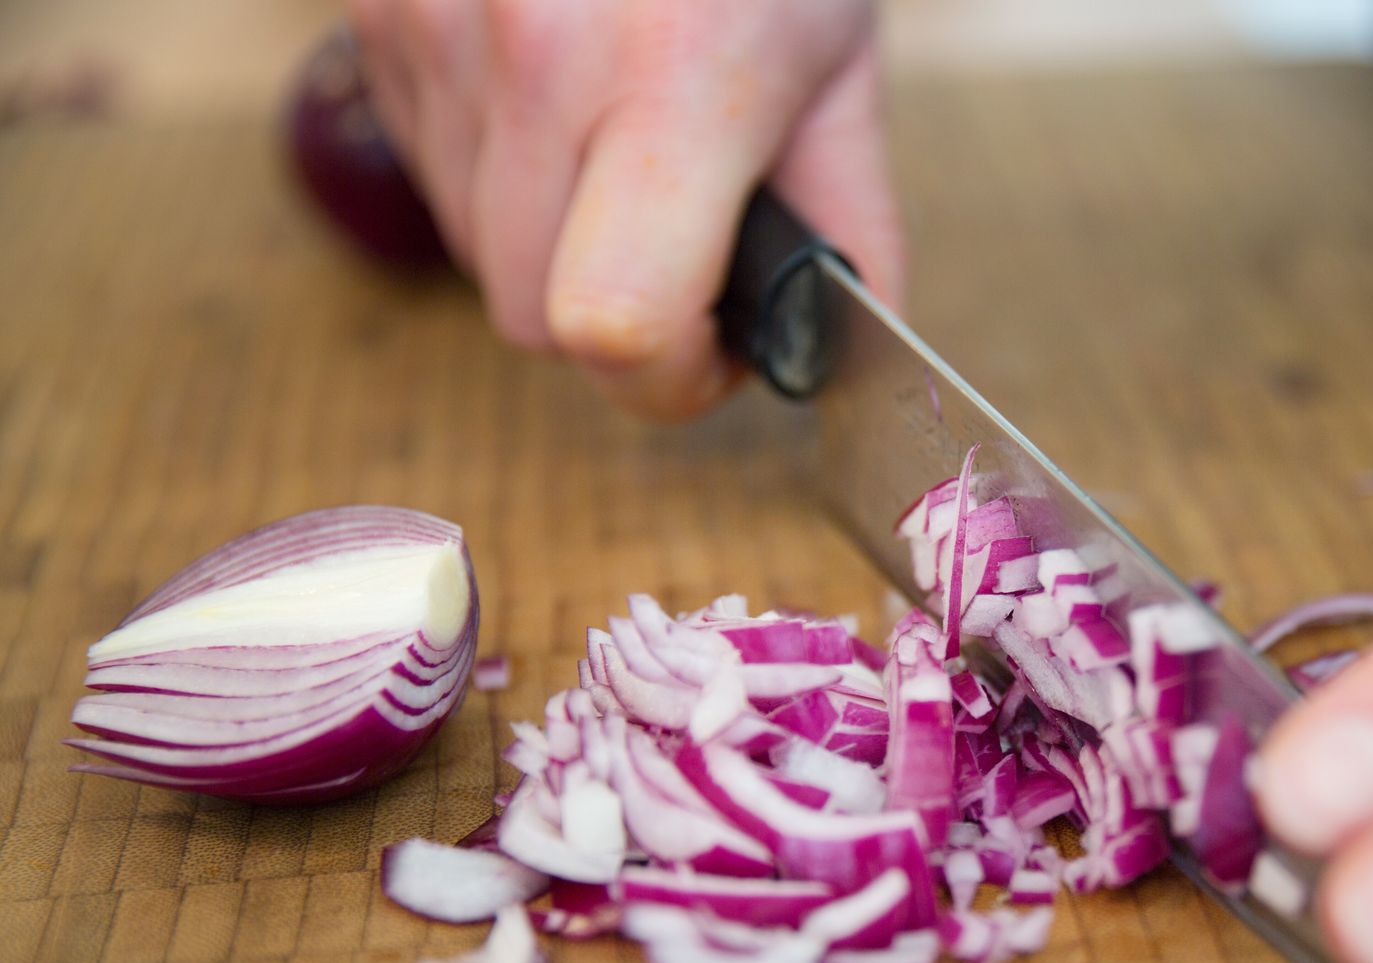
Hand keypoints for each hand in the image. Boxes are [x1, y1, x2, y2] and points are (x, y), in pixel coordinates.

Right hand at [346, 0, 902, 419]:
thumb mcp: (840, 66)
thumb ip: (850, 224)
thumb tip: (832, 350)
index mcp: (673, 81)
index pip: (612, 324)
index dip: (668, 377)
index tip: (710, 347)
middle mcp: (535, 56)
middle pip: (534, 319)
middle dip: (618, 321)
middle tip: (683, 253)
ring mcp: (438, 31)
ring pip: (475, 256)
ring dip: (555, 249)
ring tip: (624, 153)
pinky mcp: (382, 12)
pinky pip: (432, 173)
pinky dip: (499, 178)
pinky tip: (560, 105)